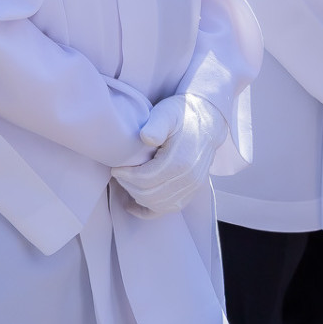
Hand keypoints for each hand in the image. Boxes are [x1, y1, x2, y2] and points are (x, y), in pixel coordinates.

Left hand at [110, 94, 226, 216]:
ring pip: (158, 205)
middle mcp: (189, 179)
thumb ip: (157, 124)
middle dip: (129, 186)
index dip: (127, 176)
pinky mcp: (191, 191)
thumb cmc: (182, 115)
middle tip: (118, 174)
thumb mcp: (167, 113)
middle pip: (150, 194)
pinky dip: (150, 210)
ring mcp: (192, 187)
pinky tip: (132, 204)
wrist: (206, 121)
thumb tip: (146, 137)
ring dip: (138, 197)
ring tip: (126, 183)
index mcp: (181, 161)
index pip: (146, 179)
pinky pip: (169, 209)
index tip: (116, 168)